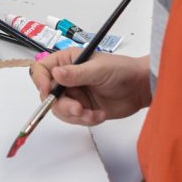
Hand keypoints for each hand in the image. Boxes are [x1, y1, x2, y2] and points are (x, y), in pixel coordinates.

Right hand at [30, 50, 150, 125]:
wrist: (140, 88)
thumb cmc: (122, 70)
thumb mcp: (98, 69)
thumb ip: (76, 73)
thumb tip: (55, 73)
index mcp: (67, 61)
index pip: (42, 69)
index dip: (40, 81)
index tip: (48, 92)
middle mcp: (67, 78)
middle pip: (48, 95)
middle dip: (63, 105)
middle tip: (78, 109)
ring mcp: (74, 94)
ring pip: (60, 110)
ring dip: (75, 115)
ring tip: (92, 114)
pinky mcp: (82, 108)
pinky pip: (74, 119)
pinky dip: (86, 120)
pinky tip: (100, 115)